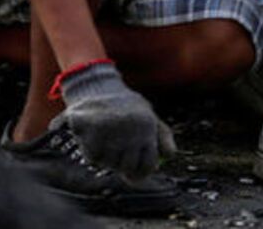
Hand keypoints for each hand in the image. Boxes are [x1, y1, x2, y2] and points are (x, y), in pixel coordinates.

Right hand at [52, 62, 176, 178]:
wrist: (99, 87)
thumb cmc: (127, 106)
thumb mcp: (149, 116)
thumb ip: (162, 136)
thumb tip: (171, 155)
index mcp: (147, 126)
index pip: (148, 164)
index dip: (141, 174)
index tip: (133, 176)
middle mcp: (132, 128)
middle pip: (126, 167)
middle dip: (121, 164)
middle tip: (116, 152)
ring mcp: (112, 128)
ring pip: (108, 163)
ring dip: (106, 157)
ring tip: (106, 138)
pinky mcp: (92, 128)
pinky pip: (93, 156)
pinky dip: (92, 151)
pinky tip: (94, 137)